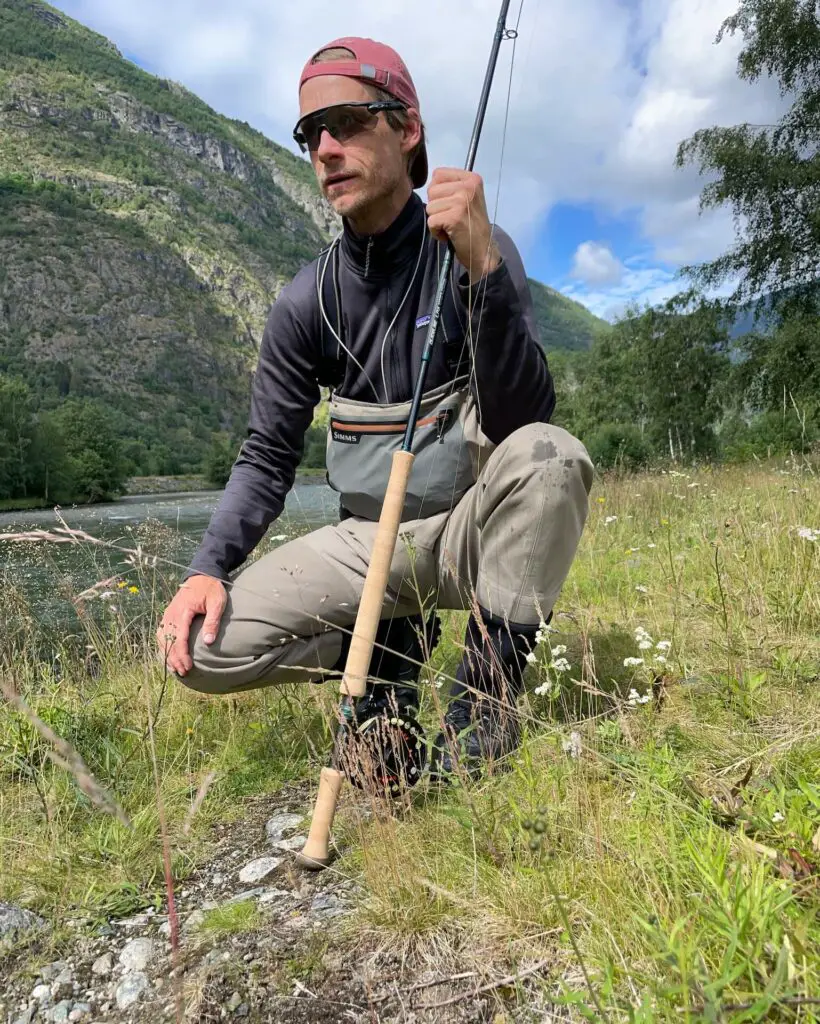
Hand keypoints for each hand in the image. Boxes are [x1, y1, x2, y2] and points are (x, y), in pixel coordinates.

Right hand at [156, 574, 226, 676]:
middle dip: (175, 659)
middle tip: (183, 672)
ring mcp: (168, 614)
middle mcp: (171, 614)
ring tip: (175, 669)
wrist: (202, 574)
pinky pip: (161, 633)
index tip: (188, 667)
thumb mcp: (217, 602)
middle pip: (169, 641)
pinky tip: (168, 656)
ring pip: (162, 639)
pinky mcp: (168, 615)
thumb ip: (212, 621)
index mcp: (183, 611)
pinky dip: (163, 646)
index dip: (182, 655)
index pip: (179, 638)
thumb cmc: (211, 588)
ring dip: (167, 654)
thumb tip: (208, 642)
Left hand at [425, 168, 501, 283]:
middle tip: (450, 218)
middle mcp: (468, 186)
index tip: (448, 204)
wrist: (483, 250)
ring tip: (450, 226)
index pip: (438, 174)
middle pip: (431, 190)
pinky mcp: (454, 217)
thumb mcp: (467, 199)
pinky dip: (436, 232)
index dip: (437, 191)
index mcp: (472, 178)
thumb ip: (452, 188)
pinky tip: (449, 235)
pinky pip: (431, 221)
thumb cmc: (472, 226)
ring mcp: (462, 201)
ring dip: (436, 220)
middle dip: (436, 207)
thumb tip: (430, 186)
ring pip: (430, 206)